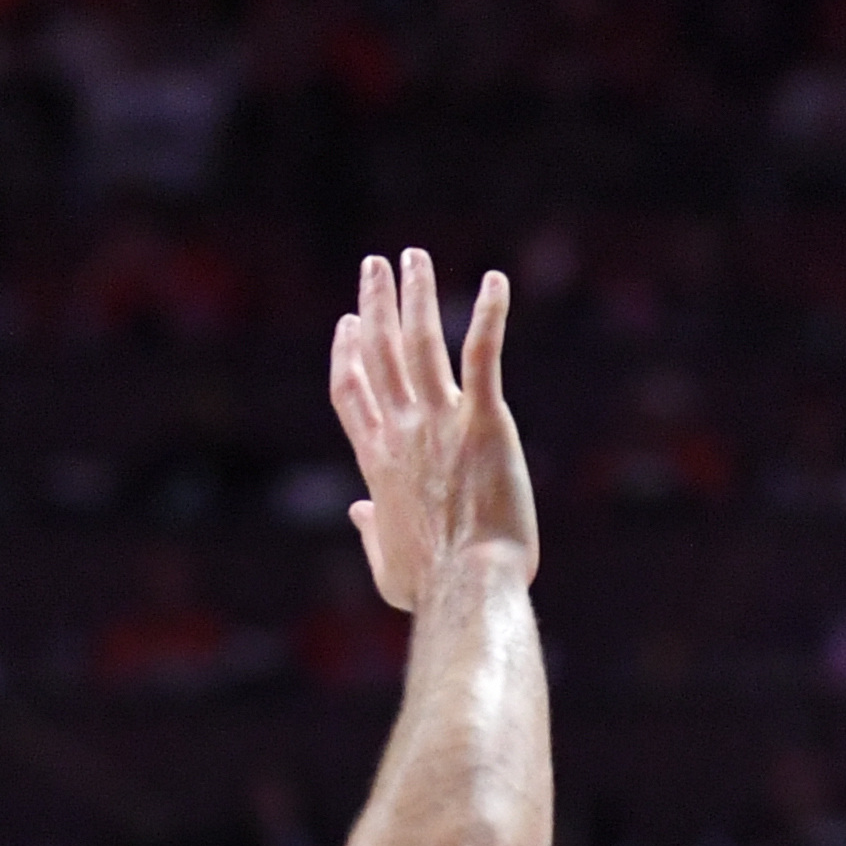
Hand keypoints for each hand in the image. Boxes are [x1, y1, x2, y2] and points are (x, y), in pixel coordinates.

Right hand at [330, 249, 536, 612]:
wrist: (468, 586)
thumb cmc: (432, 588)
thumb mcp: (386, 565)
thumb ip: (371, 531)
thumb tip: (359, 511)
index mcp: (375, 460)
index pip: (351, 391)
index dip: (347, 353)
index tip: (347, 323)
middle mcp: (400, 431)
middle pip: (378, 353)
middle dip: (374, 305)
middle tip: (374, 266)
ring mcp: (439, 421)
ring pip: (420, 342)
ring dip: (416, 295)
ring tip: (413, 257)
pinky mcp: (484, 421)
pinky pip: (483, 355)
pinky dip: (489, 315)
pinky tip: (498, 281)